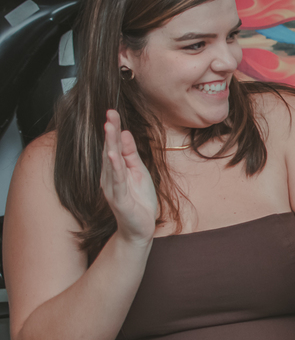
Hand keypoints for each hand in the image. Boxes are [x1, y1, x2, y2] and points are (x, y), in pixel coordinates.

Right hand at [99, 110, 157, 244]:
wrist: (140, 228)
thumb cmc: (139, 200)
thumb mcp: (139, 172)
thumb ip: (131, 154)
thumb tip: (126, 133)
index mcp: (116, 169)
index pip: (114, 145)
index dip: (114, 128)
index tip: (113, 111)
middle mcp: (110, 176)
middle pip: (110, 149)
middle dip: (110, 131)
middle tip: (109, 113)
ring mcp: (112, 187)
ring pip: (111, 163)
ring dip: (110, 145)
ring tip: (109, 128)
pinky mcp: (118, 198)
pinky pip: (116, 181)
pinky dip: (114, 167)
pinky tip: (112, 155)